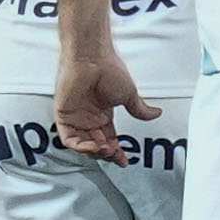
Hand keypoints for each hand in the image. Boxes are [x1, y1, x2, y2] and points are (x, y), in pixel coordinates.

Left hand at [55, 43, 157, 163]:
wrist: (92, 58)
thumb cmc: (108, 69)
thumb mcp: (129, 95)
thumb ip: (139, 109)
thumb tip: (156, 114)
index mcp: (102, 113)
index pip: (109, 139)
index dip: (116, 152)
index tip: (124, 160)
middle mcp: (88, 117)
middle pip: (96, 145)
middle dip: (107, 154)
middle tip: (116, 155)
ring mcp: (76, 117)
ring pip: (82, 145)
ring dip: (94, 152)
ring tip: (106, 150)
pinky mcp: (64, 115)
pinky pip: (69, 139)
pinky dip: (81, 147)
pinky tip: (93, 146)